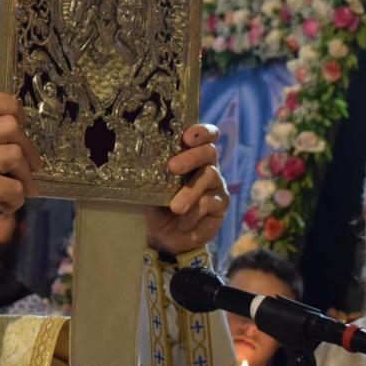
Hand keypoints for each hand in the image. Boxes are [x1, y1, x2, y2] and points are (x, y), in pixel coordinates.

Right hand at [0, 92, 41, 235]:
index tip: (21, 122)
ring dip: (25, 176)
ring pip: (16, 155)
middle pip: (10, 126)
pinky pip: (16, 187)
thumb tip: (18, 124)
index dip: (12, 106)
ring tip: (16, 189)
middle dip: (28, 148)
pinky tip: (3, 207)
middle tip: (31, 166)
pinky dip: (17, 201)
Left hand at [146, 124, 228, 254]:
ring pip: (209, 177)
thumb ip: (155, 170)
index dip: (200, 132)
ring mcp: (217, 184)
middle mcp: (207, 165)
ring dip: (190, 192)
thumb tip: (144, 158)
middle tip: (172, 167)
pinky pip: (210, 203)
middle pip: (209, 151)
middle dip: (190, 157)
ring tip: (175, 207)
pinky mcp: (221, 204)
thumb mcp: (152, 184)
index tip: (186, 137)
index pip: (204, 135)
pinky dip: (194, 213)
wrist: (162, 234)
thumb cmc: (156, 202)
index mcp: (191, 154)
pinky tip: (183, 223)